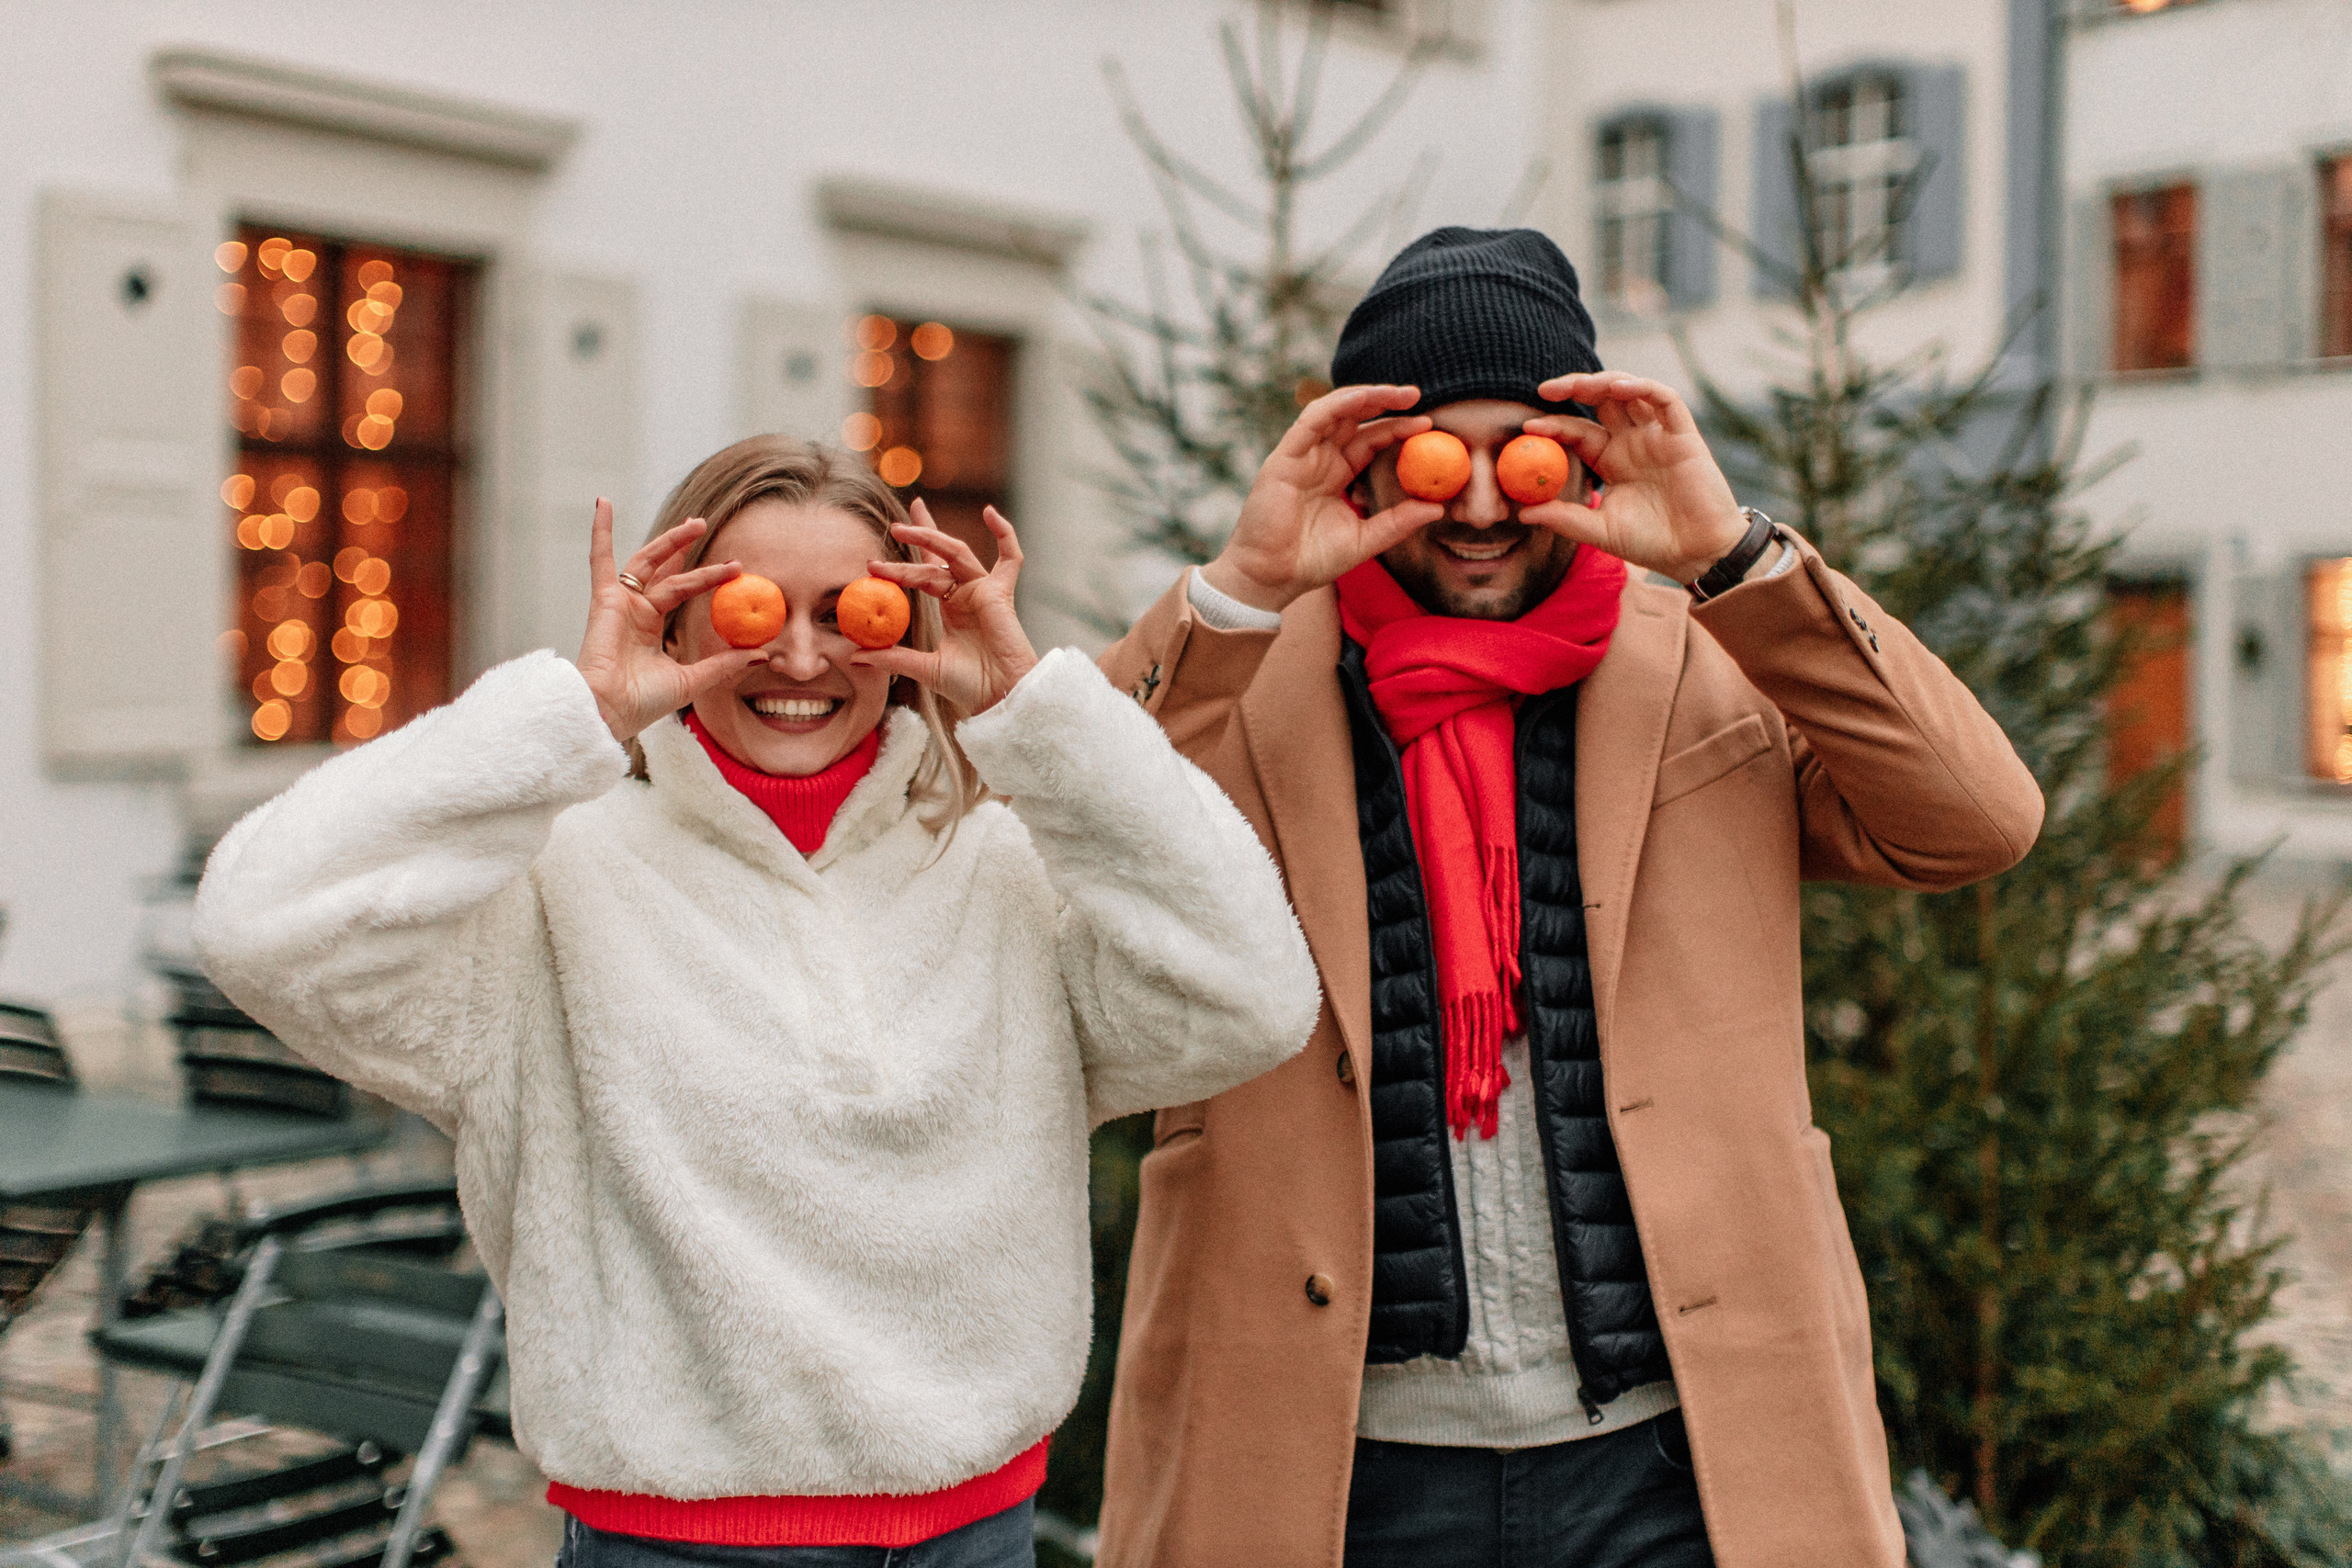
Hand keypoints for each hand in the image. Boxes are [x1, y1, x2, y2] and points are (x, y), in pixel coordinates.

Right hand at [576, 499, 766, 743]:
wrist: (611, 711)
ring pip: (648, 561)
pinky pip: (601, 559)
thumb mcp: (693, 679)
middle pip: (663, 570)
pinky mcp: (605, 600)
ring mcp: (620, 603)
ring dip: (670, 540)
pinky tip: (603, 503)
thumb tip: (761, 654)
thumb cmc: (643, 702)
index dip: (706, 577)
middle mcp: (635, 611)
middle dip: (683, 547)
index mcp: (650, 628)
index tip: (735, 568)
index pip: (680, 592)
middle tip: (704, 525)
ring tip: (696, 523)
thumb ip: (724, 664)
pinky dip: (600, 531)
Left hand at [852, 499, 1038, 714]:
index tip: (871, 565)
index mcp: (951, 607)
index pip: (925, 573)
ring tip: (901, 530)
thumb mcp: (924, 668)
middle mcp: (966, 594)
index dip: (901, 565)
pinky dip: (1005, 534)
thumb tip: (855, 655)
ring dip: (931, 538)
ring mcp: (984, 591)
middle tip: (893, 526)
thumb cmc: (969, 686)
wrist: (999, 697)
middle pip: (941, 554)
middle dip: (919, 535)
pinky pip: (1010, 559)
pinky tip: (989, 512)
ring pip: (956, 553)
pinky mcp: (1000, 593)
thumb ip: (892, 657)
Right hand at [1202, 385, 1446, 612]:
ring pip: (1333, 411)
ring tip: (1396, 393)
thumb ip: (1397, 522)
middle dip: (1384, 400)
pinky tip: (1361, 399)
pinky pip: (1311, 422)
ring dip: (1364, 396)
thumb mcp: (1365, 539)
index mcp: (1337, 473)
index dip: (1398, 428)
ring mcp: (1301, 455)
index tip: (1428, 425)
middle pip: (1354, 417)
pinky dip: (1336, 406)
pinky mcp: (1284, 457)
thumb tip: (1438, 507)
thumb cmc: (1313, 561)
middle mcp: (1320, 458)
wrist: (1273, 577)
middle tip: (1416, 394)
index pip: (1370, 439)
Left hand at [1519, 371, 1747, 585]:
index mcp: (1610, 460)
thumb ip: (1564, 518)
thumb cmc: (1650, 543)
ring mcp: (1657, 435)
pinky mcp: (1683, 435)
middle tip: (1545, 389)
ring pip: (1630, 391)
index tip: (1527, 428)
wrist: (1695, 554)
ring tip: (1580, 384)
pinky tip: (1619, 388)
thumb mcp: (1599, 530)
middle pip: (1600, 400)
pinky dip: (1643, 387)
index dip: (1554, 425)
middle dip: (1574, 388)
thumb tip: (1522, 513)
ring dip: (1604, 381)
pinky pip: (1665, 399)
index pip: (1577, 431)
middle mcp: (1632, 442)